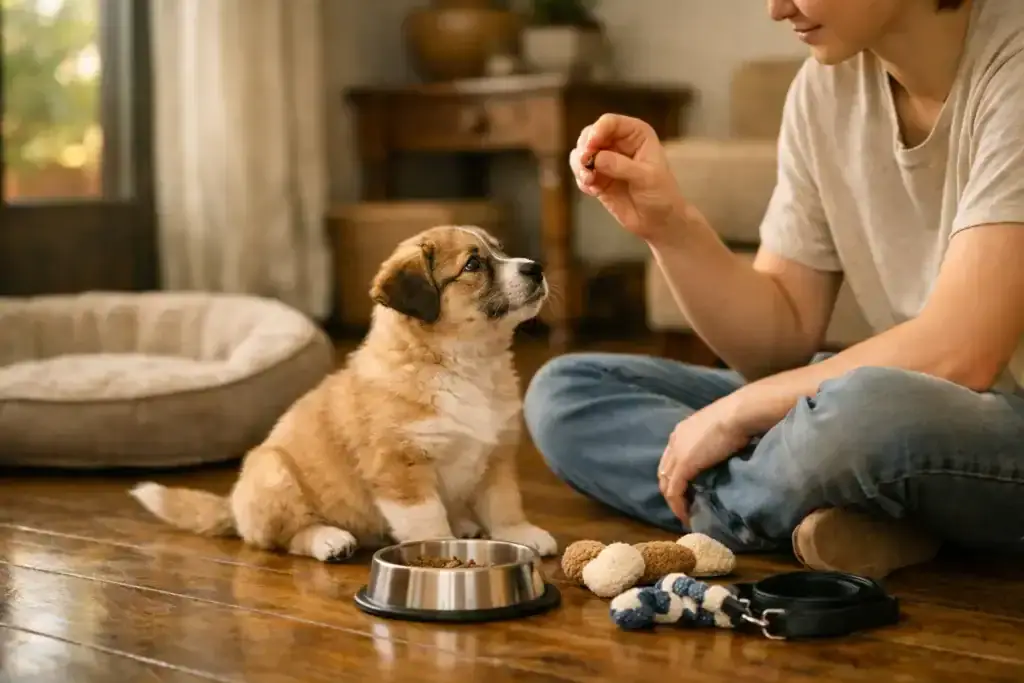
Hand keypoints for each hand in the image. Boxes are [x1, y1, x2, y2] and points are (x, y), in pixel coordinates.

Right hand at [569, 113, 689, 242]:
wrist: (658, 222)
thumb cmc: (661, 195)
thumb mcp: (646, 178)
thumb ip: (621, 166)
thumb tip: (596, 158)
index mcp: (636, 134)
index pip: (610, 122)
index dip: (597, 131)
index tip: (591, 147)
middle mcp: (619, 143)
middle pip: (590, 134)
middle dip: (584, 149)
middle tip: (586, 165)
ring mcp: (606, 161)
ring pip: (581, 153)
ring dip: (580, 166)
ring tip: (589, 181)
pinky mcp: (597, 178)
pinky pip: (580, 173)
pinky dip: (582, 180)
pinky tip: (593, 191)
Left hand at [657, 401, 750, 524]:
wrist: (738, 414)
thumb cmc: (736, 417)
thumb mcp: (718, 430)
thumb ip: (712, 442)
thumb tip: (719, 453)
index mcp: (681, 431)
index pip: (670, 458)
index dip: (674, 475)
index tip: (686, 489)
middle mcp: (674, 442)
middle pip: (664, 472)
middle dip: (670, 490)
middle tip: (683, 505)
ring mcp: (677, 454)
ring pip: (666, 483)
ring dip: (673, 501)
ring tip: (684, 514)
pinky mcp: (683, 466)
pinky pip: (674, 491)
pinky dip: (678, 505)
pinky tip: (686, 516)